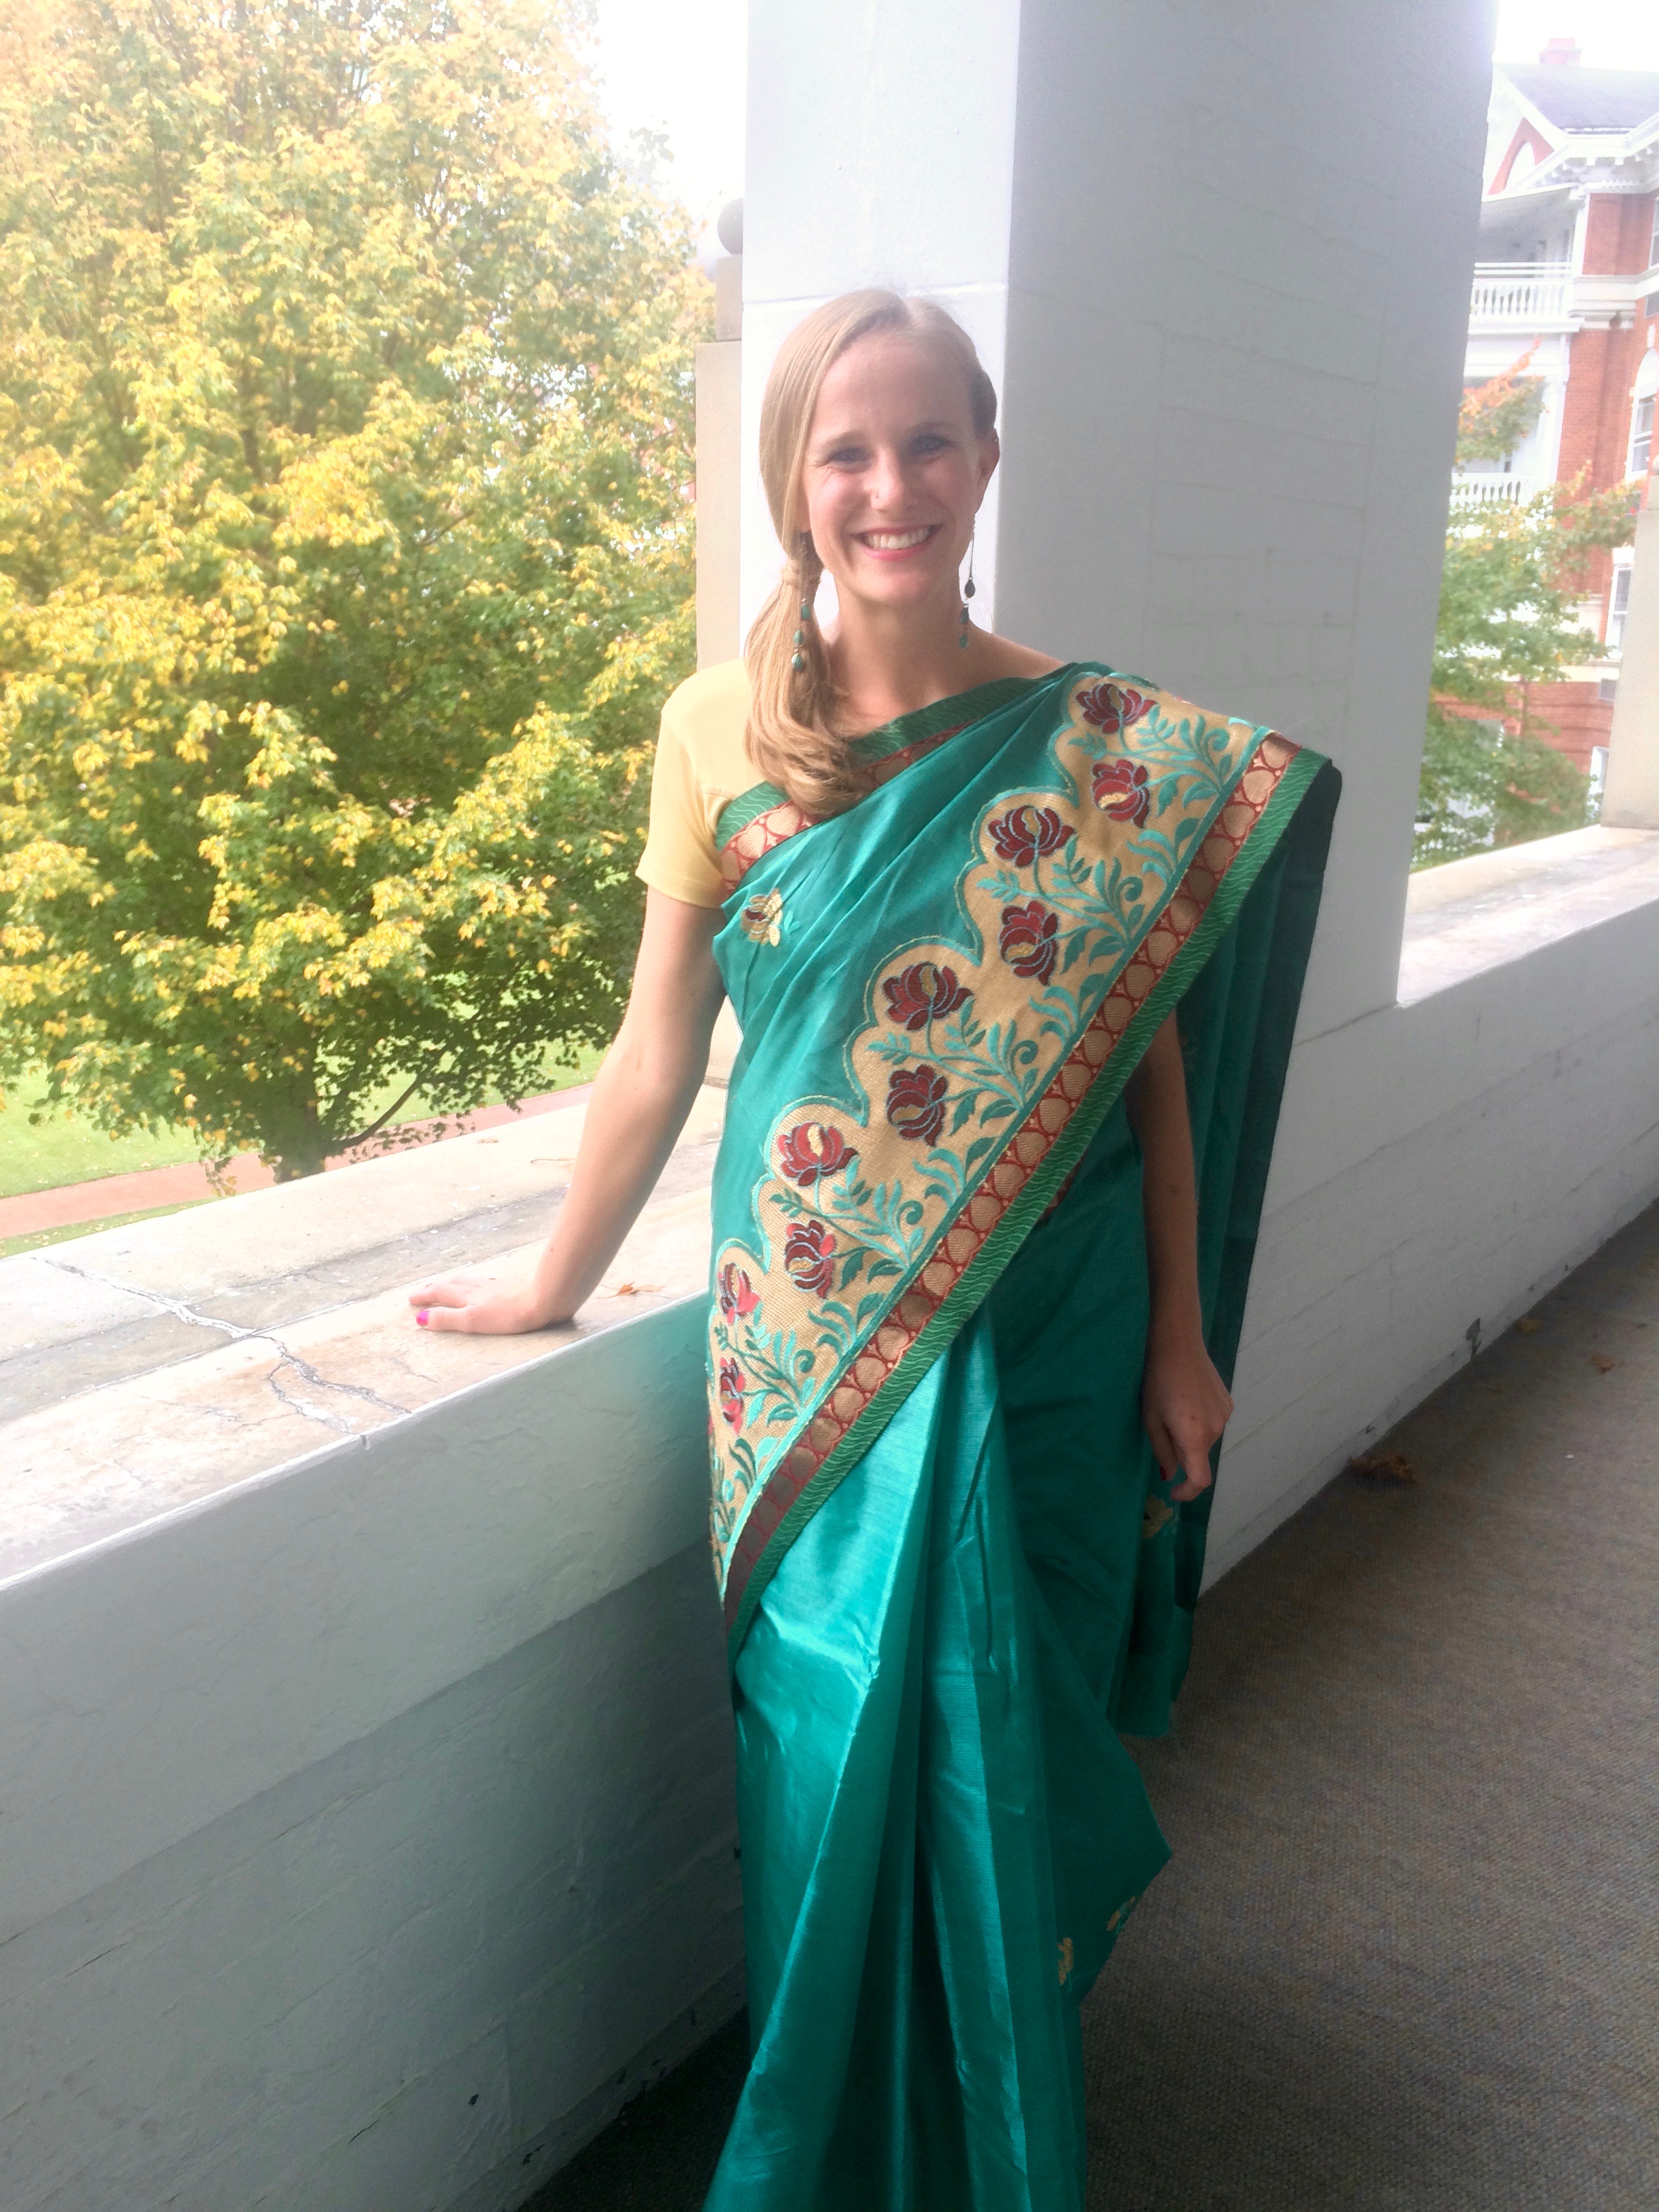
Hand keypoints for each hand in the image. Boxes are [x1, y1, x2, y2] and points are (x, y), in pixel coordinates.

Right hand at [407, 1270, 567, 1336]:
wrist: (544, 1299)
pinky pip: (483, 1283)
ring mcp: (495, 1286)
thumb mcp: (472, 1320)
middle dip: (435, 1288)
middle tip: (423, 1289)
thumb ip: (447, 1319)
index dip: (425, 1296)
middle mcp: (478, 1288)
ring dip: (453, 1284)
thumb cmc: (508, 1314)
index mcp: (467, 1296)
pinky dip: (473, 1284)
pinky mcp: (510, 1288)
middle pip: (452, 1285)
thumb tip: (421, 1318)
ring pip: (467, 1282)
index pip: (440, 1293)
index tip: (410, 1298)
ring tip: (446, 1285)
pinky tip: (482, 1286)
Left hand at [1141, 1322, 1232, 1500]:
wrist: (1178, 1344)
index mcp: (1195, 1437)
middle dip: (1183, 1454)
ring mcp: (1225, 1415)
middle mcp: (1216, 1430)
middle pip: (1200, 1456)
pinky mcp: (1228, 1402)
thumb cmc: (1157, 1381)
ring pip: (1206, 1439)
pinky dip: (1200, 1422)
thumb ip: (1162, 1451)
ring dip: (1191, 1436)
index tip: (1172, 1490)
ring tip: (1174, 1409)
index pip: (1200, 1479)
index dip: (1187, 1492)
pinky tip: (1188, 1400)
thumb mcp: (1151, 1419)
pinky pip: (1213, 1423)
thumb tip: (1170, 1474)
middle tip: (1163, 1429)